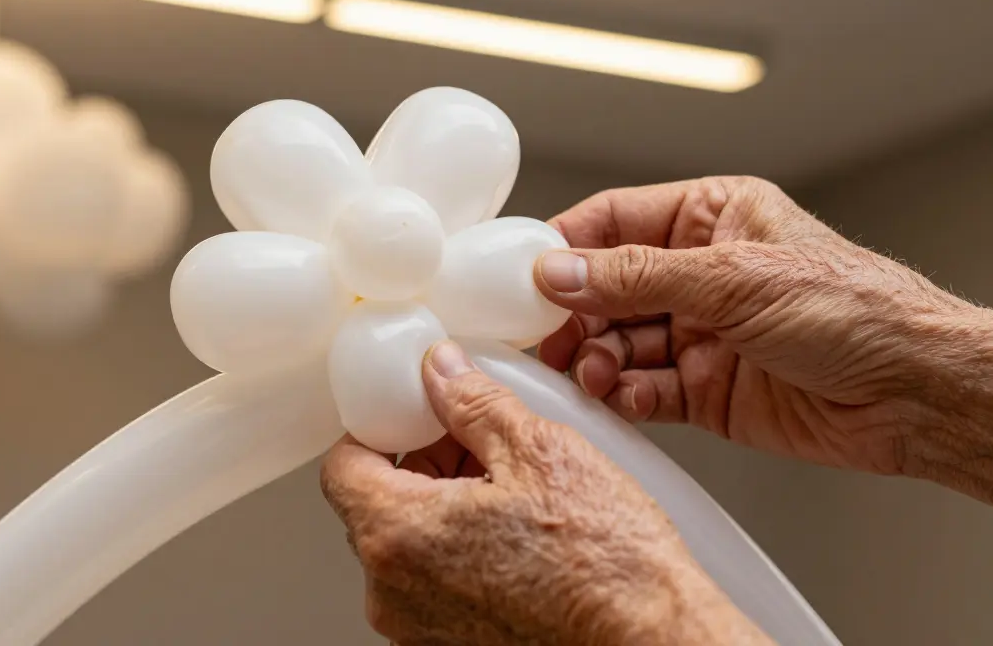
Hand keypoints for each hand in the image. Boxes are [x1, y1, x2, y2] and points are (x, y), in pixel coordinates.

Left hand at [320, 340, 770, 645]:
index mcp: (397, 535)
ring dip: (443, 510)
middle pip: (374, 506)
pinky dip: (461, 553)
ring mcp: (419, 627)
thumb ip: (472, 403)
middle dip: (420, 466)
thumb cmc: (606, 564)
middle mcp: (393, 591)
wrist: (652, 638)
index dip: (376, 430)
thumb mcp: (537, 451)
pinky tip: (517, 536)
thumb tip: (441, 372)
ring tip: (509, 492)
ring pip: (407, 546)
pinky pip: (435, 584)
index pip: (341, 467)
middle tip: (476, 445)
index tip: (411, 416)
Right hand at [533, 177, 992, 523]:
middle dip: (572, 314)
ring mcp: (701, 332)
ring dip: (596, 359)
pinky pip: (644, 388)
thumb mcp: (734, 279)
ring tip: (591, 373)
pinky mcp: (706, 389)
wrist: (914, 393)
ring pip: (618, 342)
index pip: (614, 221)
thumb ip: (636, 277)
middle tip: (542, 338)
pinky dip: (625, 395)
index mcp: (711, 217)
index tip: (519, 273)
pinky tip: (621, 397)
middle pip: (605, 287)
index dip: (564, 246)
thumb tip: (557, 271)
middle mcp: (701, 273)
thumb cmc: (855, 310)